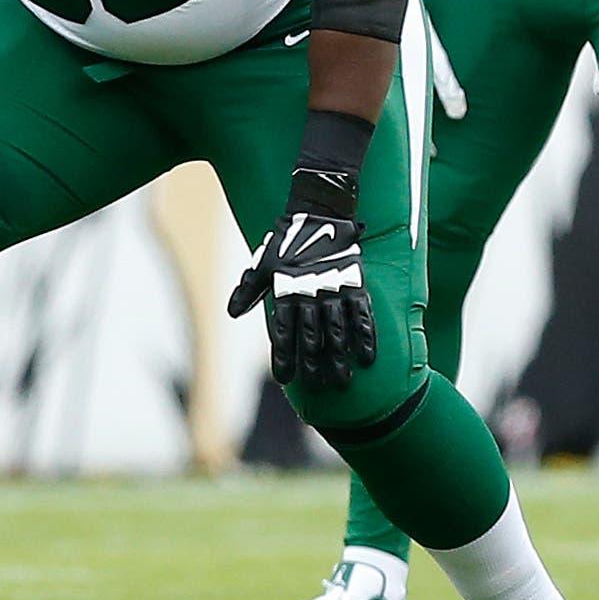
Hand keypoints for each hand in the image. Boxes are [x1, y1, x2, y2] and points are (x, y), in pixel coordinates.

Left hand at [227, 169, 375, 390]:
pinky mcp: (355, 282)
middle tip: (317, 386)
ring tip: (340, 380)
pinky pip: (362, 314)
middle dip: (313, 363)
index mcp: (287, 291)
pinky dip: (365, 335)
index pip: (284, 332)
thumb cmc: (287, 240)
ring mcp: (334, 289)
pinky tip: (367, 357)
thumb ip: (249, 289)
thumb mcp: (263, 263)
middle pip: (312, 336)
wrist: (318, 213)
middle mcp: (310, 294)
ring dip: (338, 356)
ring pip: (336, 330)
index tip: (285, 378)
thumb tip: (232, 312)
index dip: (284, 356)